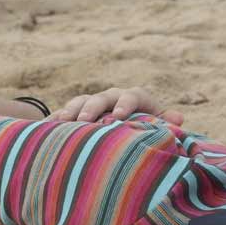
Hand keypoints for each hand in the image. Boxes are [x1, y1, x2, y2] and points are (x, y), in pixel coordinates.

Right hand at [50, 87, 183, 126]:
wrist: (125, 125)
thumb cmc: (146, 129)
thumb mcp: (157, 126)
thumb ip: (165, 123)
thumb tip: (179, 118)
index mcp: (135, 99)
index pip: (133, 95)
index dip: (126, 104)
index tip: (118, 117)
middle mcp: (113, 98)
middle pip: (103, 97)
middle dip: (93, 107)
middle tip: (85, 121)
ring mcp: (93, 104)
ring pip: (80, 102)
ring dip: (72, 111)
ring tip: (63, 122)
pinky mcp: (77, 114)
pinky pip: (64, 114)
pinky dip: (56, 120)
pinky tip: (46, 128)